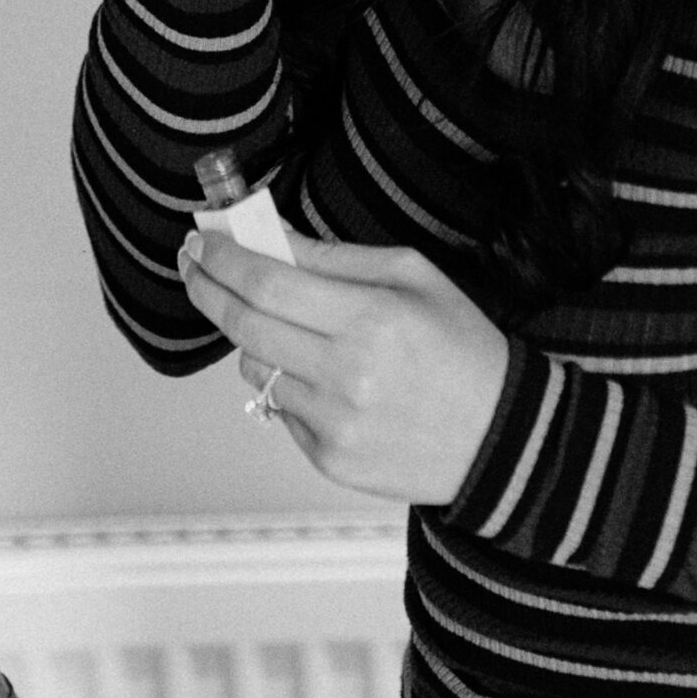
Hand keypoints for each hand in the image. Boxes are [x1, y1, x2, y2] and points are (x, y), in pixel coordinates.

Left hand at [178, 226, 508, 506]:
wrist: (502, 439)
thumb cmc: (462, 349)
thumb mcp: (413, 276)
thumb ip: (336, 257)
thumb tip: (273, 237)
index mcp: (371, 320)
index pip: (267, 283)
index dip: (224, 257)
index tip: (204, 238)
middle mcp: (346, 376)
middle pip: (245, 324)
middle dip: (207, 287)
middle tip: (194, 263)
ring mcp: (335, 424)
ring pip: (256, 368)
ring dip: (252, 336)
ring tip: (279, 321)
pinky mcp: (329, 460)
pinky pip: (280, 409)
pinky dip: (286, 382)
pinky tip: (320, 372)